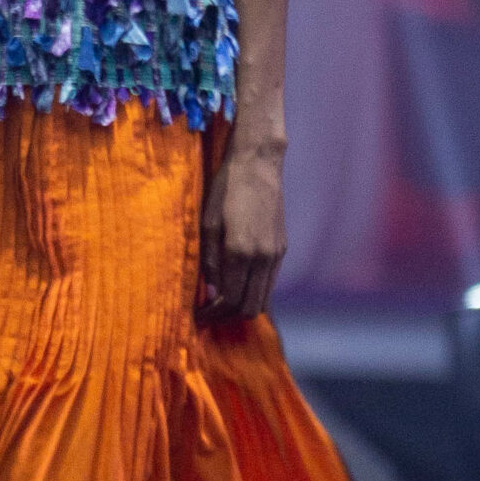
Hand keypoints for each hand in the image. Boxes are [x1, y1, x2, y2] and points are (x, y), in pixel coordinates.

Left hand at [199, 143, 285, 323]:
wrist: (258, 164)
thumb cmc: (225, 188)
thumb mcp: (208, 222)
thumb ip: (210, 260)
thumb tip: (213, 291)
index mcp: (240, 251)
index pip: (229, 300)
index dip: (212, 314)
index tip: (197, 316)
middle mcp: (263, 258)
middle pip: (250, 308)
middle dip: (227, 317)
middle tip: (207, 314)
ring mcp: (276, 254)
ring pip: (263, 299)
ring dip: (241, 307)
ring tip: (220, 303)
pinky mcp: (282, 248)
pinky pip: (268, 283)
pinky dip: (253, 292)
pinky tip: (236, 285)